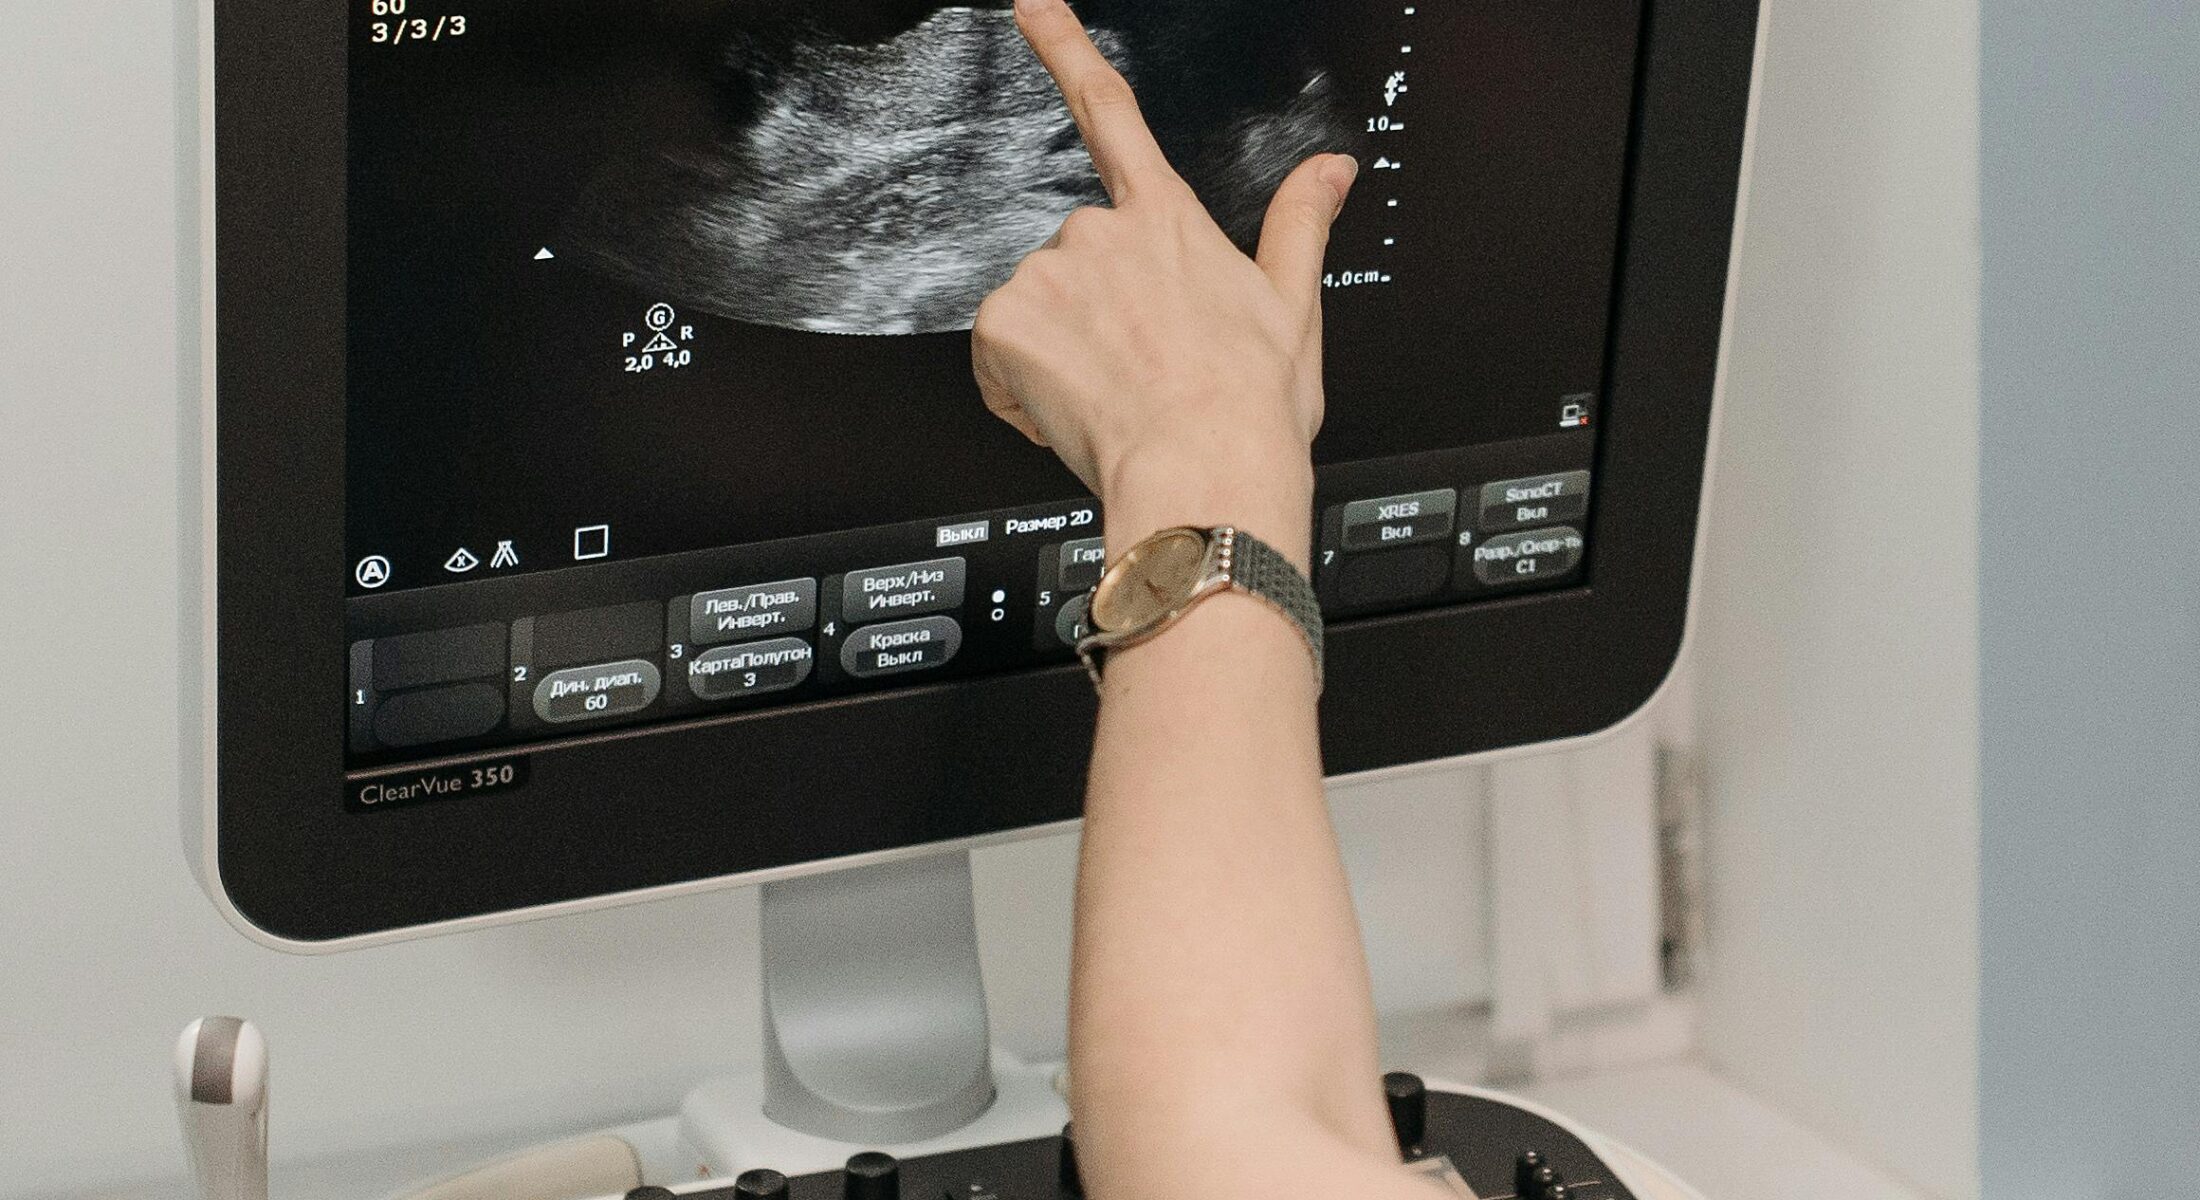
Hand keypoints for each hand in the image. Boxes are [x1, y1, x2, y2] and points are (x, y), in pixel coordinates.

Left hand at [972, 0, 1356, 567]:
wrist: (1205, 470)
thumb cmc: (1250, 406)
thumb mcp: (1292, 306)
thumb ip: (1299, 224)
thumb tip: (1331, 169)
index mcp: (1169, 221)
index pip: (1113, 114)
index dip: (1065, 51)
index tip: (1031, 5)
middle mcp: (1103, 232)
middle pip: (1073, 260)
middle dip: (1091, 314)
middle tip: (1139, 373)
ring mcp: (1052, 271)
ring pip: (1036, 312)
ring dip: (1060, 356)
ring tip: (1115, 401)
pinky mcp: (1008, 320)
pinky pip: (997, 356)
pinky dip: (1020, 390)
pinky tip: (1070, 413)